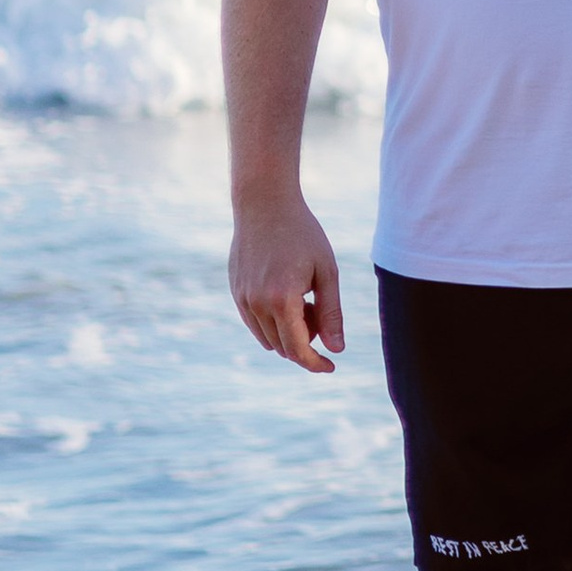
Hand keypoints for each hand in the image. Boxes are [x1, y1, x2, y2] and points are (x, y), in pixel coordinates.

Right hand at [230, 188, 344, 374]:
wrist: (264, 204)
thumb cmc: (303, 234)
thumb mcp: (326, 272)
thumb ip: (331, 313)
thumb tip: (336, 350)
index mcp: (282, 299)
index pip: (298, 349)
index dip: (315, 363)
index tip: (331, 366)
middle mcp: (257, 304)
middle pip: (283, 347)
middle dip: (306, 341)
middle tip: (318, 308)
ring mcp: (242, 299)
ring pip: (268, 339)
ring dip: (289, 333)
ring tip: (303, 298)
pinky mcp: (235, 292)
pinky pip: (255, 324)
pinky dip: (274, 323)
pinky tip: (287, 295)